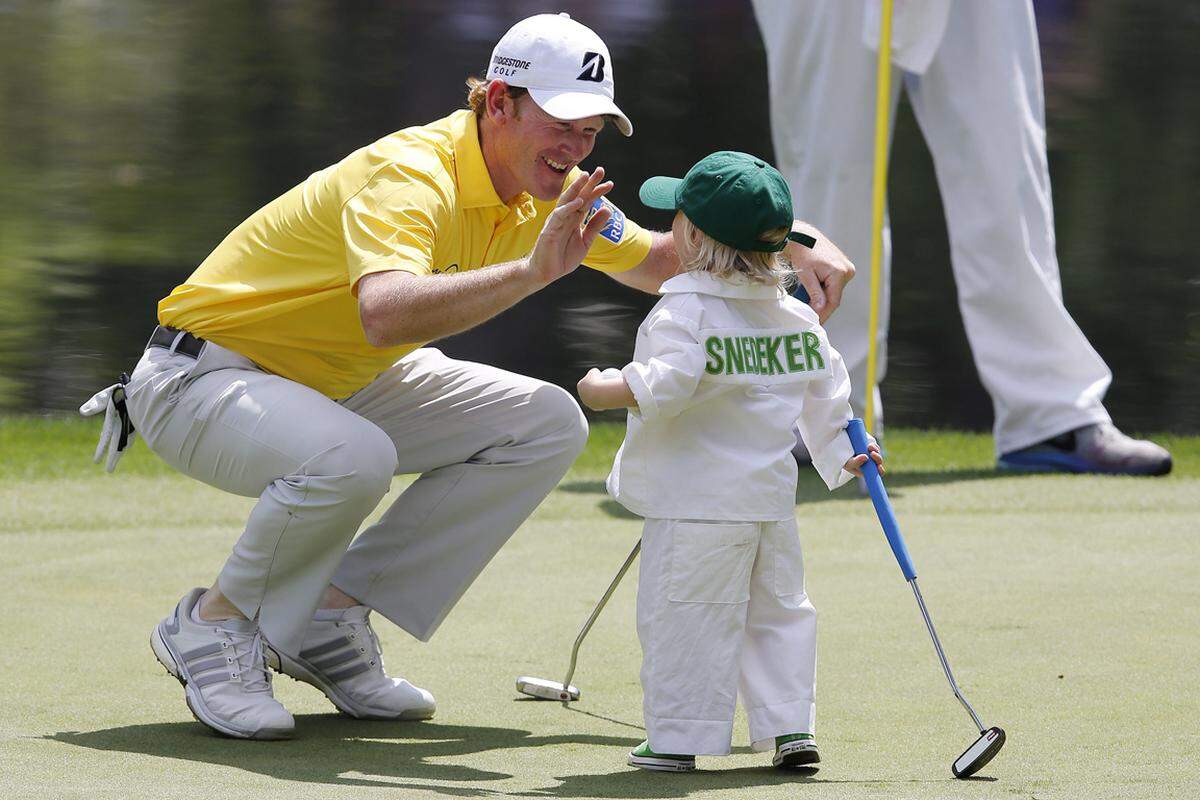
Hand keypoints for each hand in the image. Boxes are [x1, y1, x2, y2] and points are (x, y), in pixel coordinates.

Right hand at [527, 168, 613, 285]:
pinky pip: (559, 215)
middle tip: (600, 170)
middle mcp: (565, 217)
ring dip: (577, 188)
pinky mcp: (549, 230)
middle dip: (589, 183)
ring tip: (586, 176)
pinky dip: (568, 207)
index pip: (587, 201)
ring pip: (567, 201)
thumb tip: (608, 209)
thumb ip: (595, 226)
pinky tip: (579, 201)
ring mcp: (556, 222)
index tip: (610, 183)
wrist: (546, 273)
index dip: (597, 192)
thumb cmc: (563, 258)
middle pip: (578, 196)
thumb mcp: (585, 242)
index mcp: (574, 219)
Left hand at [577, 367, 626, 410]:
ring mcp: (588, 403)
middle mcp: (582, 396)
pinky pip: (600, 403)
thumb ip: (594, 371)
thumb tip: (595, 371)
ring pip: (595, 398)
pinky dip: (605, 400)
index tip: (598, 377)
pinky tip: (611, 397)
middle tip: (603, 384)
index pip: (584, 381)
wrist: (599, 393)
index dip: (590, 379)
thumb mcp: (595, 371)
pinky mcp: (594, 407)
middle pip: (589, 391)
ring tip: (607, 391)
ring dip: (600, 395)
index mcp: (580, 386)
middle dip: (594, 388)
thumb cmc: (596, 380)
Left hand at [785, 221, 854, 322]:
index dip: (824, 314)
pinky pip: (834, 284)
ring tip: (809, 304)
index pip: (833, 301)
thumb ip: (815, 293)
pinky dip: (825, 290)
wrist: (803, 236)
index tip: (816, 323)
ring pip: (834, 291)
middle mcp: (847, 271)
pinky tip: (814, 294)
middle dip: (822, 307)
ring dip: (823, 298)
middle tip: (811, 317)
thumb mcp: (806, 275)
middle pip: (835, 297)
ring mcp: (846, 268)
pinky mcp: (843, 267)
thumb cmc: (802, 252)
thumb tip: (821, 309)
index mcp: (839, 272)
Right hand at [844, 442, 883, 477]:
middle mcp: (869, 463)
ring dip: (875, 450)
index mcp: (866, 471)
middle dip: (877, 458)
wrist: (841, 449)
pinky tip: (869, 445)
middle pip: (878, 462)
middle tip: (872, 453)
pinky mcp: (870, 448)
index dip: (880, 470)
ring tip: (869, 447)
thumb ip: (856, 462)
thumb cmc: (844, 460)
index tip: (879, 466)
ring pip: (878, 453)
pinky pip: (875, 447)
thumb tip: (866, 457)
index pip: (876, 473)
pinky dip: (873, 446)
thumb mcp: (848, 464)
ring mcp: (870, 455)